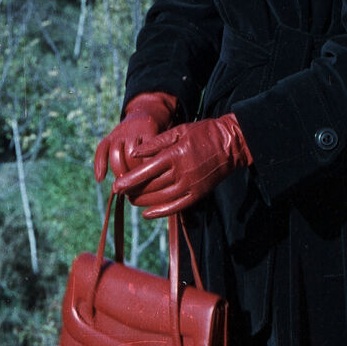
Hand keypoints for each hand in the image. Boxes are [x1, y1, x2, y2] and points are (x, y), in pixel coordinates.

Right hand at [93, 92, 177, 181]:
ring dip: (119, 171)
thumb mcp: (166, 141)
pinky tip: (100, 179)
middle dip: (134, 173)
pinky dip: (99, 165)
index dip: (148, 170)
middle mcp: (132, 130)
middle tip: (139, 190)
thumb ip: (164, 156)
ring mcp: (119, 133)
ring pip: (115, 153)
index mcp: (149, 130)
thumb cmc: (160, 136)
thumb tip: (164, 184)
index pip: (147, 153)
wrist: (146, 114)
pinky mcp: (109, 136)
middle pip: (130, 154)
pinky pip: (101, 150)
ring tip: (125, 187)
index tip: (150, 186)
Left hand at [112, 113, 251, 218]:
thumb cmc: (202, 133)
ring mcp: (190, 185)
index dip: (129, 180)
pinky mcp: (198, 194)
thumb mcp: (177, 131)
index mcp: (173, 155)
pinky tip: (148, 214)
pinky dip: (161, 212)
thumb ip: (155, 143)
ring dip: (143, 201)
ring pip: (161, 198)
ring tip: (131, 200)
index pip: (146, 171)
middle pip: (151, 187)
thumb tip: (133, 153)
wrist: (231, 144)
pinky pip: (177, 207)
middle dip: (133, 191)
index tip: (115, 186)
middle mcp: (181, 173)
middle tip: (120, 192)